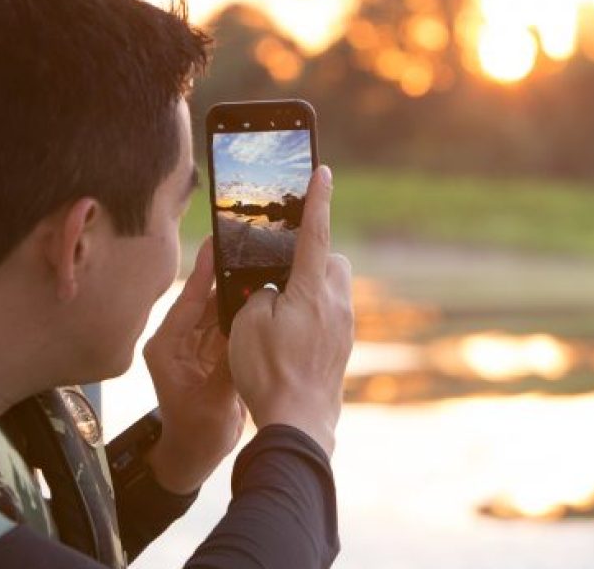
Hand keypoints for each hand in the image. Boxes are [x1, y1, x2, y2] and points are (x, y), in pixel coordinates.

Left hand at [143, 238, 245, 493]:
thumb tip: (247, 331)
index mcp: (166, 348)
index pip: (186, 302)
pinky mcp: (209, 353)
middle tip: (247, 247)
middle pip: (203, 300)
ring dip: (236, 293)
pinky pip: (226, 326)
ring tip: (260, 265)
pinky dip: (242, 314)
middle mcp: (177, 341)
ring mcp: (194, 346)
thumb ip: (228, 366)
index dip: (203, 273)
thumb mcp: (213, 402)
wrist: (194, 457)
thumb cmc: (195, 435)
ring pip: (217, 310)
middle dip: (225, 277)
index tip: (216, 244)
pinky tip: (262, 297)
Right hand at [228, 165, 353, 455]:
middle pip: (328, 259)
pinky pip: (331, 313)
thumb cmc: (268, 373)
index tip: (323, 170)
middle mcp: (336, 302)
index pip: (315, 232)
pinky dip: (313, 313)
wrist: (299, 423)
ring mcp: (345, 325)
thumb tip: (273, 289)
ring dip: (310, 288)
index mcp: (311, 289)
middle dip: (309, 257)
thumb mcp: (248, 323)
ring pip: (331, 287)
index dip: (317, 199)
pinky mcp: (344, 345)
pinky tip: (290, 336)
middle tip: (280, 273)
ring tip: (280, 310)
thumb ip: (259, 293)